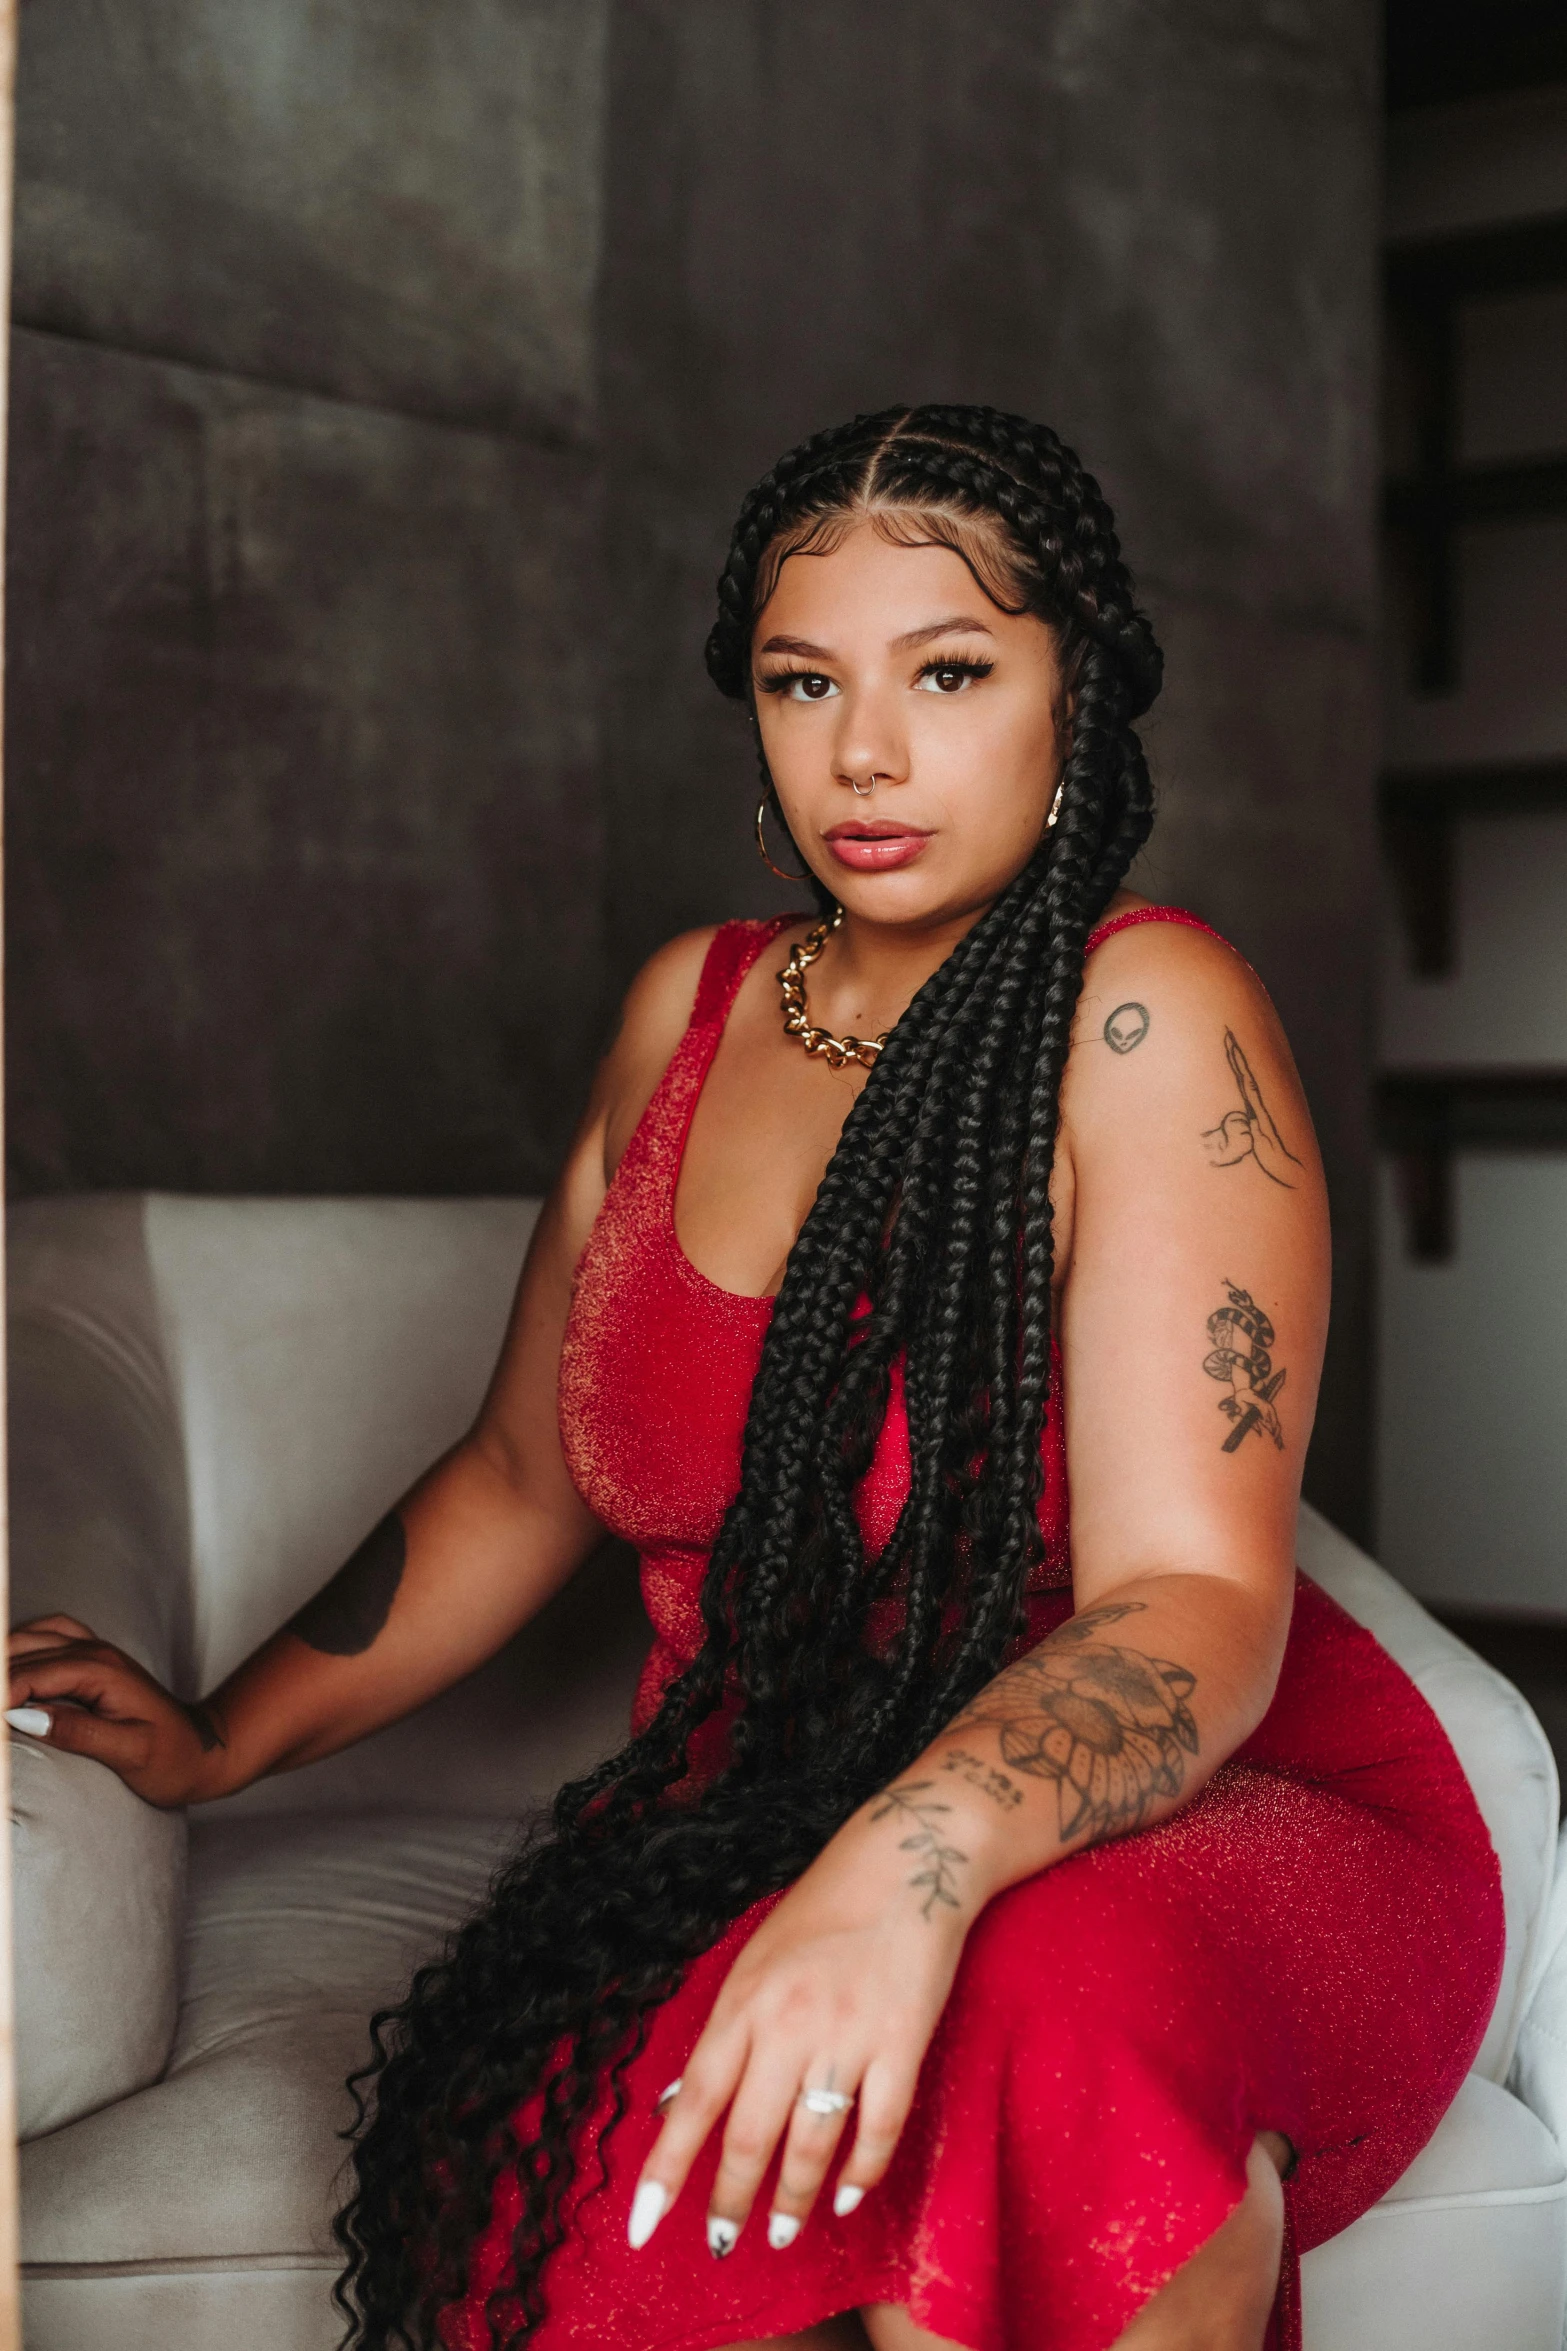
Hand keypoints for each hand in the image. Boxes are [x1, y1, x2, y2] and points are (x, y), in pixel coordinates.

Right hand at [7, 1616, 223, 1804]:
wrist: (204, 1749)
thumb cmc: (172, 1757)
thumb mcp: (130, 1752)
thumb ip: (78, 1732)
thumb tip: (24, 1717)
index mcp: (101, 1671)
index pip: (30, 1676)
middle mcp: (95, 1651)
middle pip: (21, 1654)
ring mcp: (95, 1650)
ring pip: (29, 1637)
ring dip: (2, 1660)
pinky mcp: (93, 1658)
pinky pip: (48, 1634)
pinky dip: (20, 1645)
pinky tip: (7, 1663)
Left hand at [628, 1794, 972, 2258]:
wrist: (909, 1862)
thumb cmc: (824, 1910)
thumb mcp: (754, 1960)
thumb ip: (722, 2033)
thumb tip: (674, 2104)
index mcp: (743, 2002)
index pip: (693, 2101)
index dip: (666, 2169)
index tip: (641, 2225)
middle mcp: (788, 2024)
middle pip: (749, 2135)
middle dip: (730, 2200)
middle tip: (721, 2244)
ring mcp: (847, 2036)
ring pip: (811, 2143)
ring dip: (792, 2198)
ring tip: (782, 2232)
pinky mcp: (904, 2044)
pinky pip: (879, 2128)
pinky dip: (861, 2173)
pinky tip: (846, 2197)